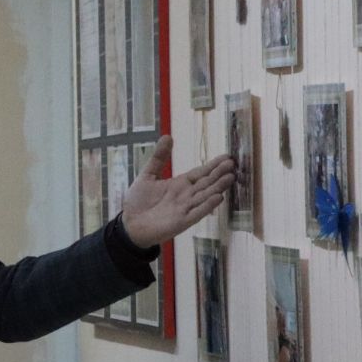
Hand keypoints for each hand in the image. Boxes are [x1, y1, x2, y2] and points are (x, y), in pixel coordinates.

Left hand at [120, 136, 237, 248]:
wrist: (128, 225)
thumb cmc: (138, 202)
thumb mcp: (148, 175)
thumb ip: (159, 157)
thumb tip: (167, 136)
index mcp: (179, 184)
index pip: (200, 173)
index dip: (213, 165)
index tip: (227, 157)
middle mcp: (186, 196)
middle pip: (206, 183)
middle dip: (219, 173)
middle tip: (232, 163)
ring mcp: (185, 209)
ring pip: (205, 196)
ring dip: (217, 187)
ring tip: (230, 177)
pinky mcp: (182, 221)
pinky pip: (197, 213)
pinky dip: (207, 206)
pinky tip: (218, 197)